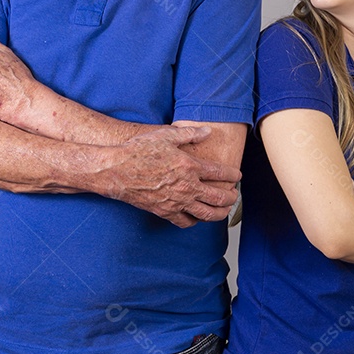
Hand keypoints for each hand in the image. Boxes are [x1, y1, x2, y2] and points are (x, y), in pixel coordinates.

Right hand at [101, 126, 241, 227]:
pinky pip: (185, 222)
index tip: (237, 176)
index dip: (232, 175)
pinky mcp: (164, 212)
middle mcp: (187, 187)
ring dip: (219, 214)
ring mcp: (176, 202)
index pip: (220, 174)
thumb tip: (207, 131)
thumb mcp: (166, 136)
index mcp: (190, 167)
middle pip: (218, 198)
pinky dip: (194, 222)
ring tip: (224, 211)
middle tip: (234, 196)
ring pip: (206, 214)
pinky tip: (196, 218)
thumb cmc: (139, 151)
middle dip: (230, 198)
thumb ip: (189, 134)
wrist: (117, 171)